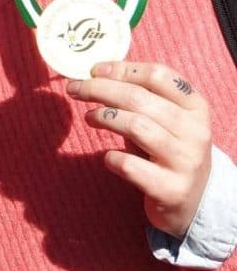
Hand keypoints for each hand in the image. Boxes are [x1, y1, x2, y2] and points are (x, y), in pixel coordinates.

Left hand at [66, 61, 212, 236]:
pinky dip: (112, 157)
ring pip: (136, 126)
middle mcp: (196, 132)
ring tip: (89, 117)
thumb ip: (139, 98)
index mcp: (195, 107)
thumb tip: (96, 74)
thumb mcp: (164, 120)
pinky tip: (107, 157)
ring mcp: (186, 161)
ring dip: (104, 117)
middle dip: (100, 89)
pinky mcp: (171, 189)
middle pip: (140, 98)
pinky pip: (131, 166)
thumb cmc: (167, 150)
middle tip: (74, 89)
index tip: (94, 70)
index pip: (160, 75)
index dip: (122, 69)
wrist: (194, 201)